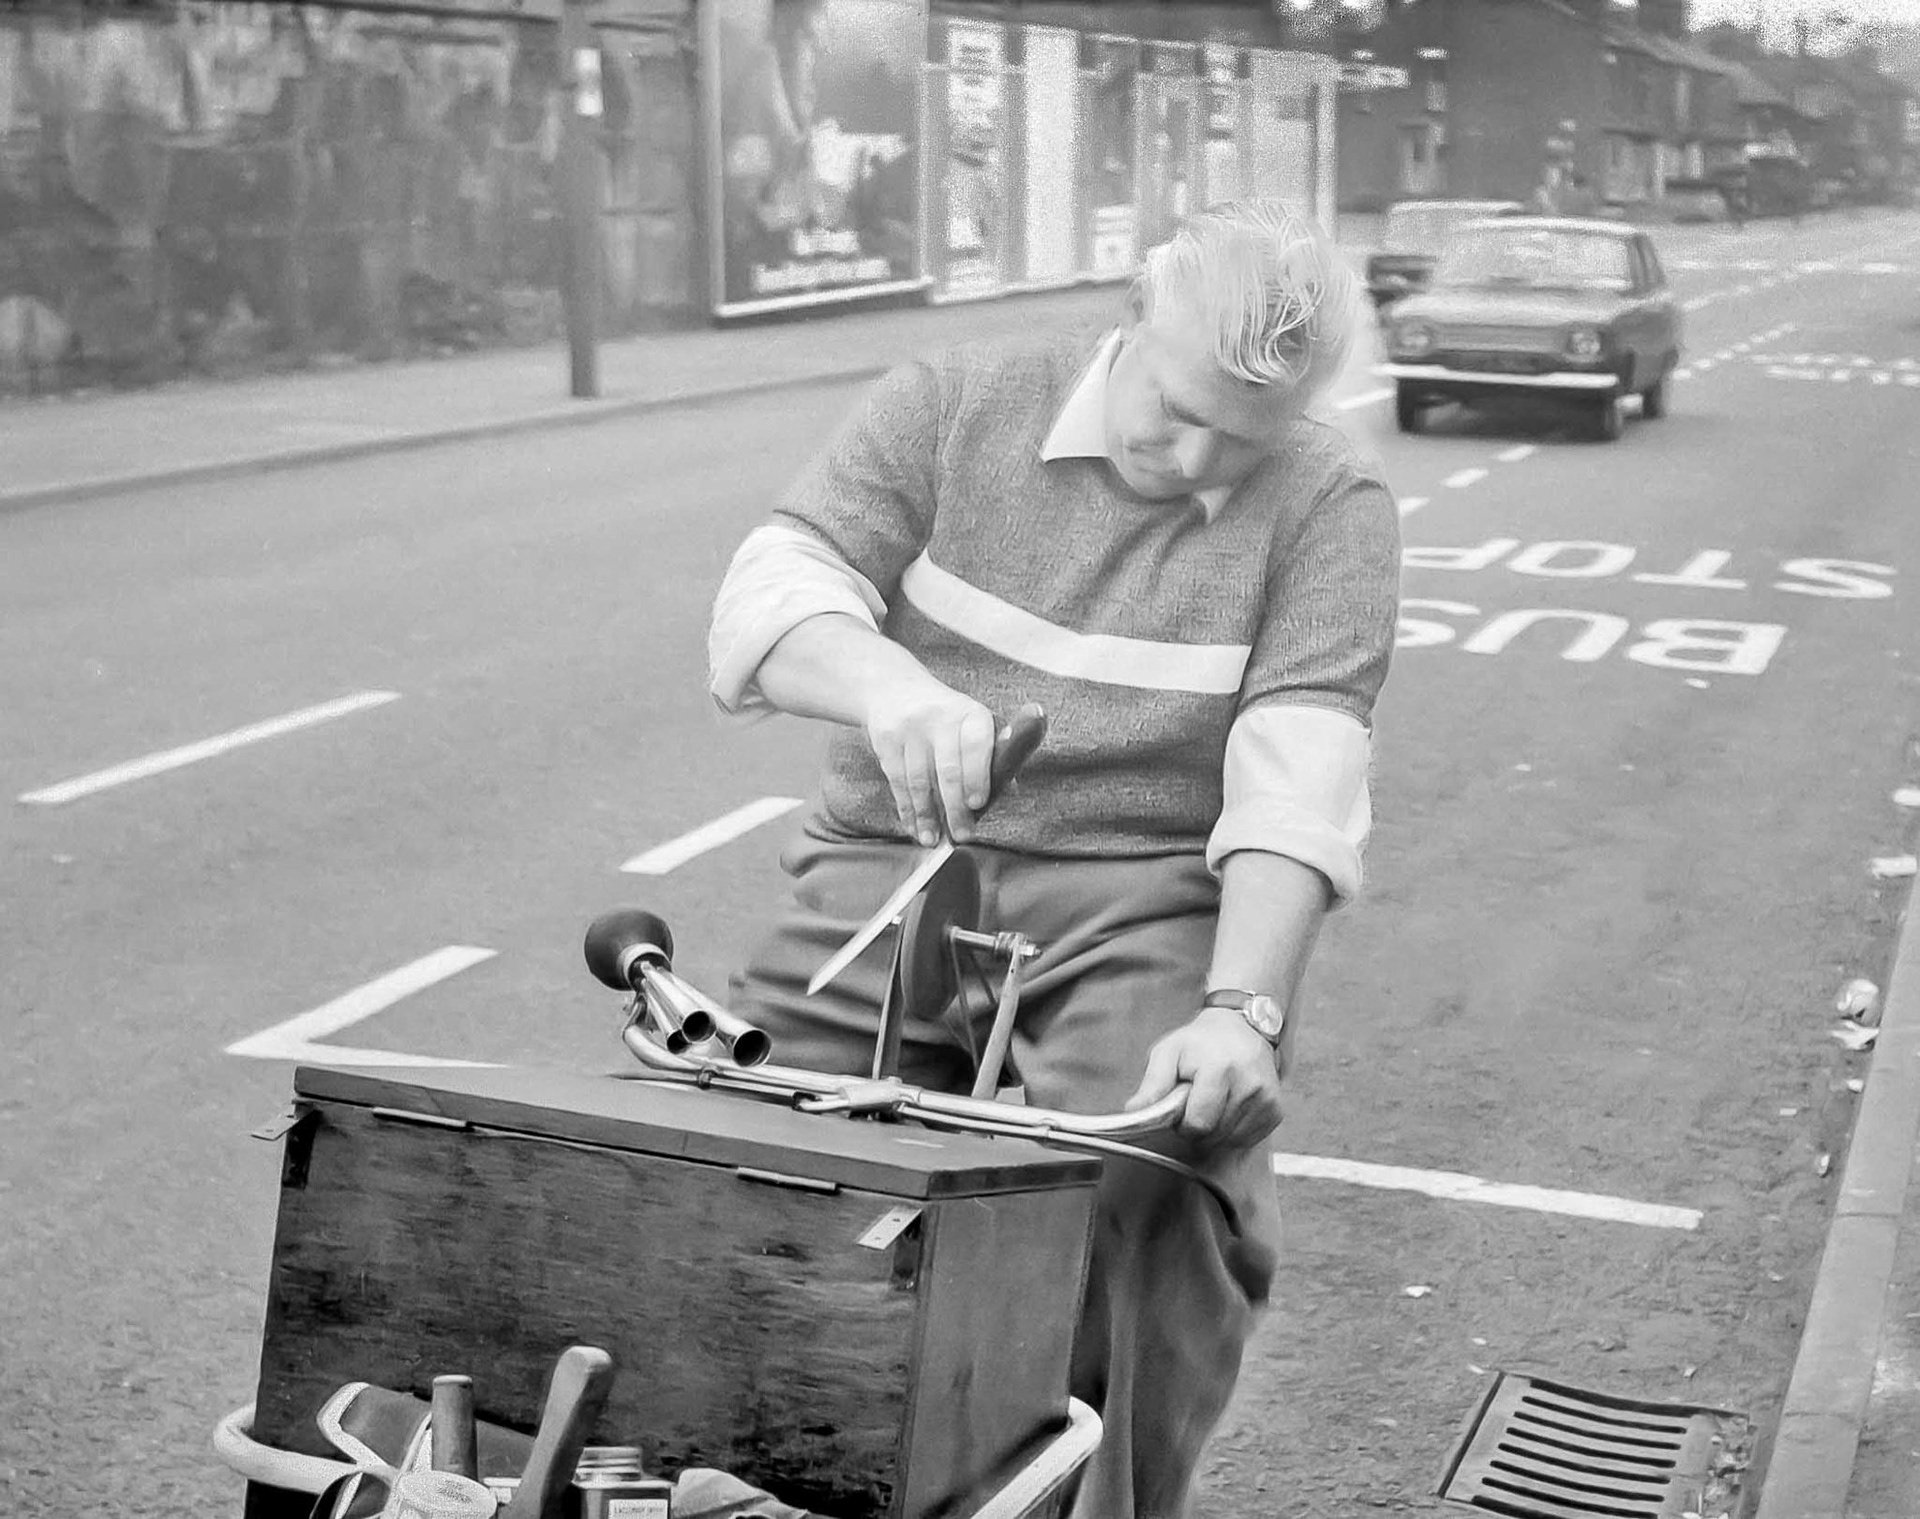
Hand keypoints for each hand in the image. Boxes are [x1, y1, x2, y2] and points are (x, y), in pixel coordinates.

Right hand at [862, 677, 996, 845]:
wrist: (894, 689)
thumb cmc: (945, 717)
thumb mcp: (972, 724)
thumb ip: (992, 754)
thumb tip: (1010, 789)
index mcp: (970, 713)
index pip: (975, 745)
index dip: (977, 775)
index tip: (977, 804)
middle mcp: (940, 717)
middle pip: (947, 769)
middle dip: (955, 808)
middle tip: (962, 835)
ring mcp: (909, 728)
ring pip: (919, 781)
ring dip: (927, 816)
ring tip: (934, 839)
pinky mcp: (886, 740)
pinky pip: (897, 783)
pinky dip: (907, 810)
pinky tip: (915, 827)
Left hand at [1125, 1007, 1286, 1150]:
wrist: (1241, 1026)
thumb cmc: (1200, 1042)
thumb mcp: (1169, 1052)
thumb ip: (1152, 1085)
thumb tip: (1133, 1110)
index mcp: (1220, 1069)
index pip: (1198, 1124)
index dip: (1184, 1123)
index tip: (1182, 1106)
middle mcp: (1249, 1085)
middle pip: (1214, 1135)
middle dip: (1199, 1126)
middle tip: (1198, 1100)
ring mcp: (1266, 1098)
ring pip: (1231, 1141)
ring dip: (1217, 1130)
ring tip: (1214, 1100)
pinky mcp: (1276, 1109)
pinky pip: (1247, 1139)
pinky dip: (1234, 1130)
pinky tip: (1230, 1106)